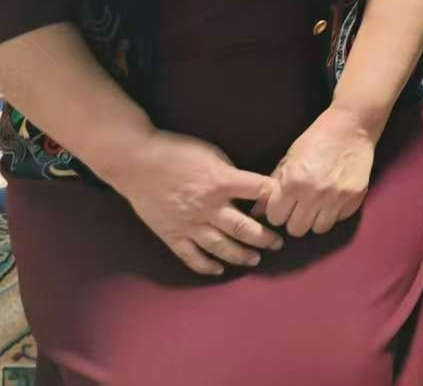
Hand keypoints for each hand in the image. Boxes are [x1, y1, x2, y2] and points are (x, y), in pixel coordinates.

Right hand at [110, 130, 281, 276]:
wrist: (136, 162)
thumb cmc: (176, 152)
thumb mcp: (212, 154)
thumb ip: (230, 174)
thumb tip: (249, 189)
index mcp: (222, 182)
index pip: (259, 190)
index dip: (276, 197)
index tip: (286, 205)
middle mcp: (209, 207)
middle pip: (244, 228)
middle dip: (265, 237)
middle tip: (278, 243)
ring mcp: (190, 224)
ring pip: (222, 247)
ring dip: (242, 255)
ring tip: (255, 259)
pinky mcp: (172, 235)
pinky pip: (192, 257)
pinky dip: (206, 266)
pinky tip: (218, 269)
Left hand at [258, 107, 375, 237]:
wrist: (352, 125)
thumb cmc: (316, 138)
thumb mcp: (289, 158)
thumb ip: (272, 186)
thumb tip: (255, 212)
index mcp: (293, 182)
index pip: (275, 218)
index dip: (278, 211)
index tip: (284, 203)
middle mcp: (314, 194)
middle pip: (296, 229)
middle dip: (295, 218)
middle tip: (301, 205)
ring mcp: (337, 198)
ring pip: (318, 229)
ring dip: (316, 218)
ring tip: (318, 203)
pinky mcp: (355, 198)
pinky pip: (339, 219)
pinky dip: (335, 212)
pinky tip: (334, 197)